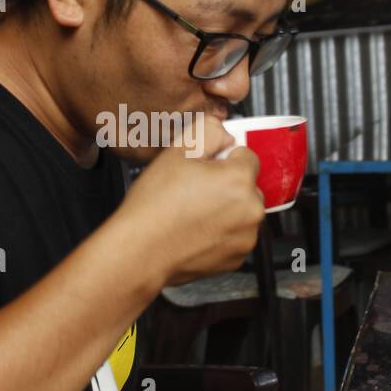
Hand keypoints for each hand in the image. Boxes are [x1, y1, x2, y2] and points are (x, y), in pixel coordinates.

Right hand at [117, 115, 265, 286]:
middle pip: (247, 185)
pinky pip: (235, 236)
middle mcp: (250, 210)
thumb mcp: (177, 152)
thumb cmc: (154, 207)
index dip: (223, 158)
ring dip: (226, 209)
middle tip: (194, 189)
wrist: (139, 252)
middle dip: (227, 184)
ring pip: (242, 212)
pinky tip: (196, 230)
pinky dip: (221, 233)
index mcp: (239, 179)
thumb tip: (225, 134)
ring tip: (192, 212)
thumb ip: (209, 132)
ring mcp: (245, 237)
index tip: (205, 166)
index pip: (247, 155)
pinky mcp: (236, 259)